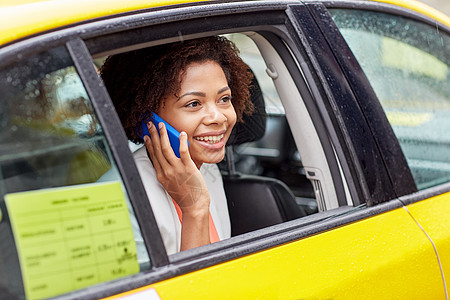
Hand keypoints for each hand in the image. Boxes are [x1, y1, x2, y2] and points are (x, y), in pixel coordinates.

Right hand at [144, 121, 209, 249]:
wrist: (194, 205)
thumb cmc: (185, 195)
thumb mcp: (170, 184)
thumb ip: (168, 171)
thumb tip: (168, 158)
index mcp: (161, 175)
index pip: (152, 156)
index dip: (149, 144)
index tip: (147, 135)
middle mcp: (166, 172)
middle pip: (157, 149)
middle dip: (153, 134)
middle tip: (151, 124)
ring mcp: (176, 170)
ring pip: (166, 149)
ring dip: (163, 135)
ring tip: (162, 125)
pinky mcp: (187, 168)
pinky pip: (183, 152)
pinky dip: (181, 142)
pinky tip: (181, 134)